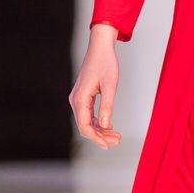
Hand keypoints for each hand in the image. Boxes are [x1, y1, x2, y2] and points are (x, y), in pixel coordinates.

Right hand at [69, 24, 122, 148]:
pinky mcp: (84, 96)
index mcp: (80, 98)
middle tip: (117, 141)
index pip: (84, 126)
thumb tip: (104, 126)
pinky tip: (109, 126)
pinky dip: (98, 122)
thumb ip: (107, 107)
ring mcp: (79, 98)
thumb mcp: (110, 86)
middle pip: (85, 126)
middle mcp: (76, 100)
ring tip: (116, 136)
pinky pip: (88, 115)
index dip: (96, 138)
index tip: (108, 145)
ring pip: (87, 122)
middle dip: (100, 136)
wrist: (100, 48)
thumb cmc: (105, 63)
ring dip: (100, 130)